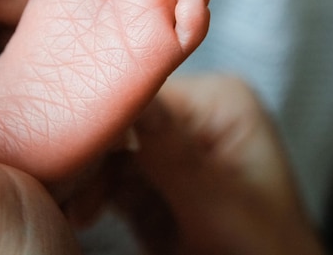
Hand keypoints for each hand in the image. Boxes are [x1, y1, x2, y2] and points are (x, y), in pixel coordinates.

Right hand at [65, 75, 326, 254]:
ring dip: (86, 178)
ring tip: (72, 207)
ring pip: (107, 150)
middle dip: (92, 153)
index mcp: (218, 102)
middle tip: (64, 183)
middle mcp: (190, 116)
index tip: (70, 142)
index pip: (147, 93)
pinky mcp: (150, 181)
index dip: (105, 114)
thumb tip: (132, 99)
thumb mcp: (220, 203)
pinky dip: (91, 194)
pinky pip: (108, 177)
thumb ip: (174, 154)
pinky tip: (80, 212)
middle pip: (121, 120)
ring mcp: (168, 149)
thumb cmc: (268, 247)